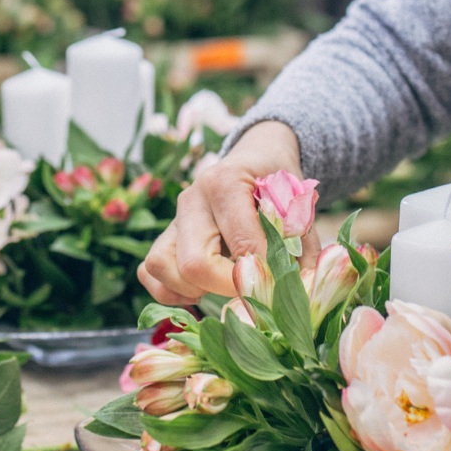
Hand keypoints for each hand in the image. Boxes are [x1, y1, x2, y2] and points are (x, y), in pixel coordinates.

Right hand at [139, 120, 311, 303]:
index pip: (241, 244)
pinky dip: (171, 290)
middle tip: (252, 290)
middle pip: (194, 263)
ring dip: (194, 289)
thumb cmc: (278, 185)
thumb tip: (300, 286)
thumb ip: (299, 243)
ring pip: (162, 268)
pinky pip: (149, 273)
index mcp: (224, 182)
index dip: (263, 274)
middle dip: (227, 287)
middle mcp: (190, 199)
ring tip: (224, 285)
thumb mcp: (298, 206)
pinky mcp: (163, 237)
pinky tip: (201, 289)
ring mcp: (172, 219)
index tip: (281, 284)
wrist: (256, 160)